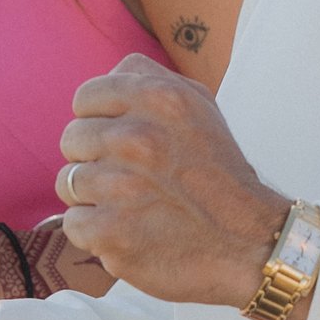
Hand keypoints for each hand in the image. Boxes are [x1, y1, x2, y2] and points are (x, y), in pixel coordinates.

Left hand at [56, 55, 286, 305]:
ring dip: (94, 196)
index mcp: (158, 98)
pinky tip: (128, 230)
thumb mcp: (200, 105)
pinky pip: (73, 223)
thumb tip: (109, 76)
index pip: (85, 97)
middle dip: (94, 158)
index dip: (97, 119)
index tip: (117, 140)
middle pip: (71, 139)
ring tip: (131, 205)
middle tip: (128, 176)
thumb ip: (150, 78)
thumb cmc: (221, 175)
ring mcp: (121, 188)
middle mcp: (137, 138)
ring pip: (68, 182)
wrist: (251, 242)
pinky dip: (95, 231)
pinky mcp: (111, 233)